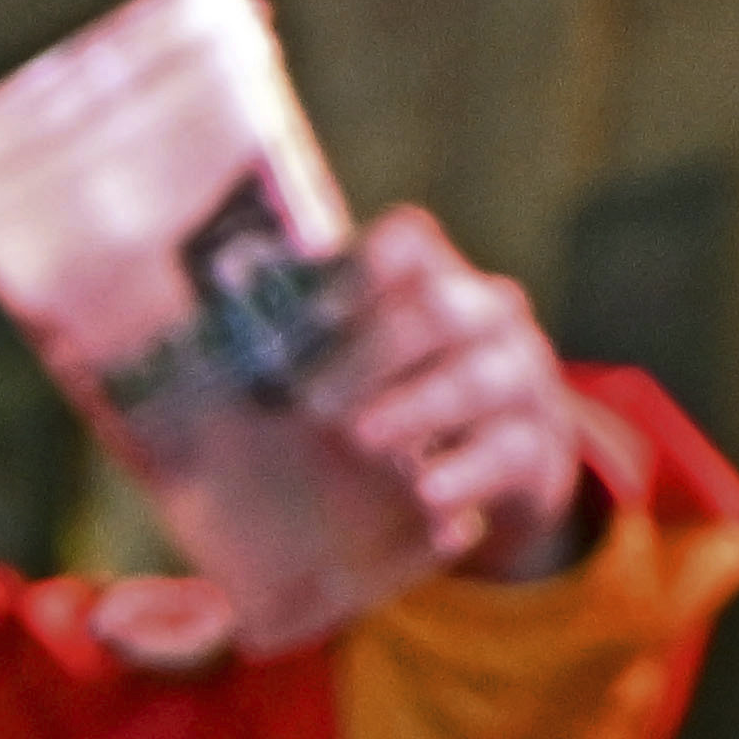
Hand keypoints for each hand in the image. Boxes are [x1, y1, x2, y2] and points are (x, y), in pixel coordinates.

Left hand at [309, 211, 595, 579]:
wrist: (496, 464)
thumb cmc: (395, 399)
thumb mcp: (356, 364)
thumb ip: (297, 342)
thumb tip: (202, 318)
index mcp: (434, 279)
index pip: (409, 242)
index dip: (360, 269)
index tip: (308, 314)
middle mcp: (486, 315)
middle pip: (439, 310)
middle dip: (371, 353)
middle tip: (311, 402)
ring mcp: (520, 377)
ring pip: (478, 379)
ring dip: (415, 408)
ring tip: (361, 440)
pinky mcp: (535, 447)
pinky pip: (507, 453)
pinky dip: (463, 474)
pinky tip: (426, 496)